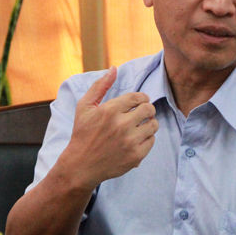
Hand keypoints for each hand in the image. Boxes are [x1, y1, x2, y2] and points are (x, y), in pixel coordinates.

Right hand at [61, 67, 157, 188]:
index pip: (138, 97)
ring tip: (140, 126)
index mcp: (110, 110)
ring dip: (149, 123)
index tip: (140, 101)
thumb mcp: (85, 107)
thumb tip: (114, 68)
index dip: (141, 98)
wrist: (81, 166)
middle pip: (149, 109)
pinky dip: (147, 138)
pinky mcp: (136, 156)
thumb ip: (100, 86)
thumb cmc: (83, 133)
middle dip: (147, 109)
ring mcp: (130, 141)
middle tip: (141, 113)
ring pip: (153, 124)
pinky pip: (152, 140)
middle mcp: (121, 125)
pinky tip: (137, 139)